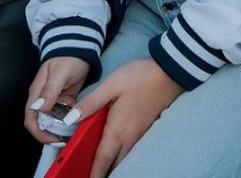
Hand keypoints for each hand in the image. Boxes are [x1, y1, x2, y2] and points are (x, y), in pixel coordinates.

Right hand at [24, 56, 91, 143]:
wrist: (78, 49)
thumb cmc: (67, 58)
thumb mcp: (60, 73)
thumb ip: (50, 90)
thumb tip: (39, 107)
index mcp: (37, 92)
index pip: (31, 117)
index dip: (39, 132)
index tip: (52, 139)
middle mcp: (42, 99)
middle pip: (39, 123)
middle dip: (49, 135)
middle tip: (63, 141)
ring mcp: (53, 101)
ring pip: (51, 122)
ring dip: (59, 130)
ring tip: (71, 136)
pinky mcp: (63, 101)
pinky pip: (63, 116)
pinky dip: (68, 123)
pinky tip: (77, 125)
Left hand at [71, 57, 182, 177]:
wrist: (169, 72)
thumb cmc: (140, 77)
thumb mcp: (111, 85)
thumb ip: (90, 103)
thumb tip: (70, 118)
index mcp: (118, 129)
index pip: (103, 159)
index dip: (93, 173)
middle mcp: (129, 137)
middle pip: (114, 163)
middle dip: (101, 172)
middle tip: (87, 173)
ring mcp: (139, 134)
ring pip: (123, 157)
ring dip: (111, 164)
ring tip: (98, 165)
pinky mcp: (144, 129)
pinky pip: (130, 149)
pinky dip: (119, 154)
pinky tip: (113, 148)